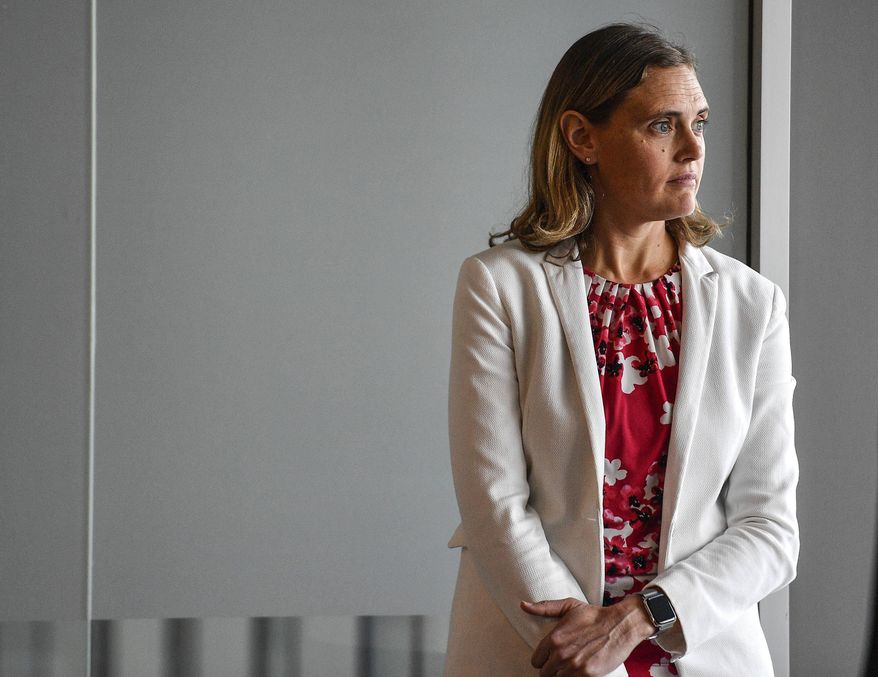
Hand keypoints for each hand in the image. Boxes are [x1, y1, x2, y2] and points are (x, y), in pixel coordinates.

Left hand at [521, 596, 653, 676]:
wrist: (620, 625)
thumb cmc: (594, 615)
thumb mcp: (568, 606)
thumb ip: (544, 607)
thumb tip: (523, 605)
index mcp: (554, 638)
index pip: (536, 660)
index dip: (542, 660)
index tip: (548, 658)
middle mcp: (561, 654)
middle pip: (545, 674)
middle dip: (551, 669)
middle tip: (560, 665)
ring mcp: (574, 667)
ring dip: (561, 675)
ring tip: (568, 668)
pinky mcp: (587, 675)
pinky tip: (578, 672)